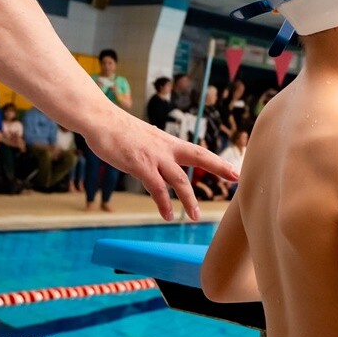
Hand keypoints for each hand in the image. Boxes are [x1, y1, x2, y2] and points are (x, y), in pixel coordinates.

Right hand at [83, 110, 238, 220]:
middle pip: (199, 157)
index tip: (235, 170)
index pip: (199, 151)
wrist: (100, 120)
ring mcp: (154, 156)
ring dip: (188, 199)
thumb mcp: (145, 139)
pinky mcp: (139, 165)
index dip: (217, 161)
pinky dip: (163, 203)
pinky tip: (166, 215)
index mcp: (169, 142)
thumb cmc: (119, 130)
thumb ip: (156, 150)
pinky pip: (156, 188)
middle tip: (237, 177)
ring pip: (178, 179)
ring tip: (194, 216)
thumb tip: (160, 159)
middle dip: (219, 167)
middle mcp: (166, 148)